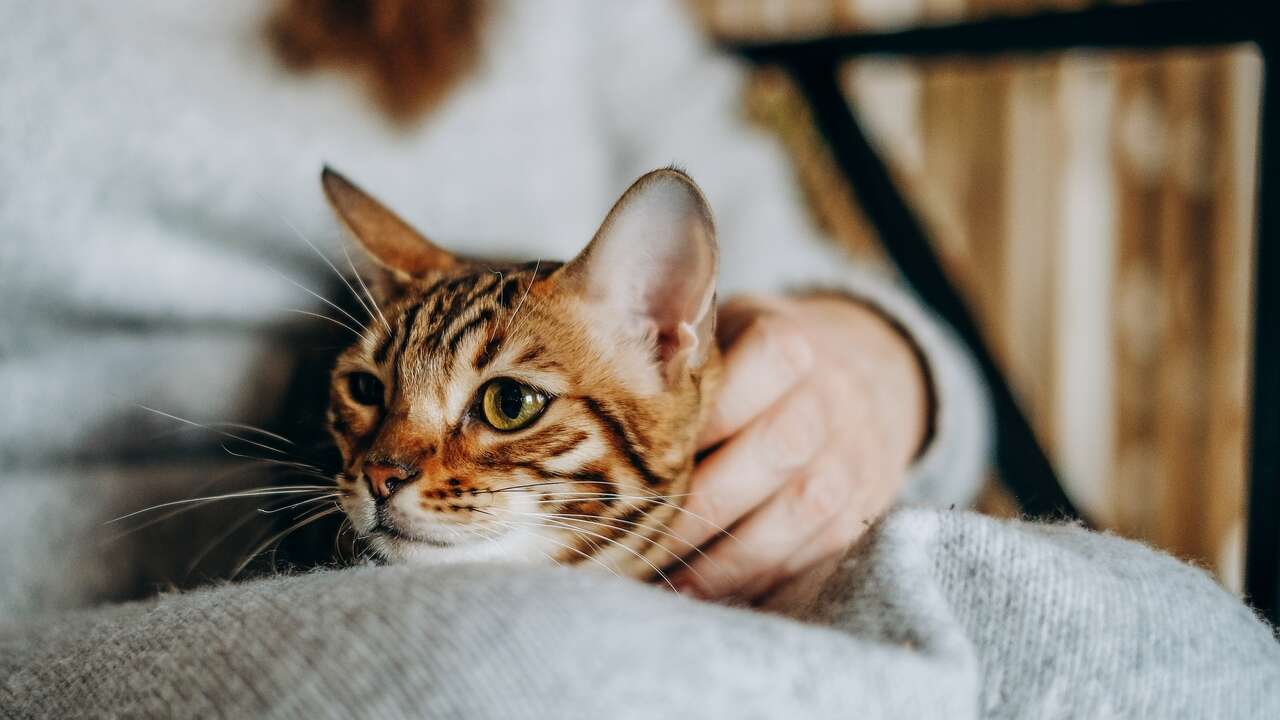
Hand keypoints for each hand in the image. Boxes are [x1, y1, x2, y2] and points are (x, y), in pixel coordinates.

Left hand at [662, 292, 929, 601]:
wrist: (873, 372)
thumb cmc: (762, 359)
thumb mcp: (728, 332)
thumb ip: (680, 361)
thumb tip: (591, 404)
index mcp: (791, 344)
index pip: (745, 380)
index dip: (697, 420)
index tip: (637, 456)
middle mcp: (831, 396)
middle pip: (773, 451)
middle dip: (700, 505)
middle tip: (637, 538)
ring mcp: (855, 454)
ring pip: (798, 511)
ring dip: (729, 558)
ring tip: (670, 582)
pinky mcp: (865, 505)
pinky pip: (816, 550)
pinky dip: (761, 578)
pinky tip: (712, 591)